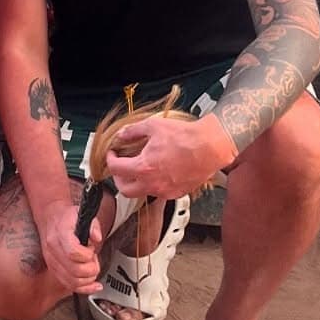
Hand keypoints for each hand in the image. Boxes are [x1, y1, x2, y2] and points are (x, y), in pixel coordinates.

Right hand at [37, 198, 103, 294]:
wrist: (52, 219)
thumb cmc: (67, 218)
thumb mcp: (82, 213)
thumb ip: (93, 225)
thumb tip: (97, 237)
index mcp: (59, 234)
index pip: (73, 252)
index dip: (87, 255)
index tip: (91, 250)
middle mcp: (53, 250)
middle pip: (75, 271)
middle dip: (91, 268)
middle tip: (94, 259)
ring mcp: (52, 263)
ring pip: (73, 282)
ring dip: (89, 278)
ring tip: (91, 265)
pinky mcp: (54, 271)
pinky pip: (69, 286)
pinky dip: (85, 289)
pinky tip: (94, 285)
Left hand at [108, 111, 232, 200]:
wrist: (210, 147)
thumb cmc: (185, 137)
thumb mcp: (153, 126)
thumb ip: (133, 131)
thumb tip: (121, 135)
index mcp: (144, 168)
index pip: (116, 169)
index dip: (110, 159)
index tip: (113, 153)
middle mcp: (153, 184)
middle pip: (125, 190)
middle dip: (118, 178)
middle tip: (120, 166)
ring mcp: (165, 191)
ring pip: (142, 193)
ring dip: (136, 182)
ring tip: (139, 167)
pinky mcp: (176, 194)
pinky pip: (158, 193)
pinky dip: (152, 184)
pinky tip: (157, 171)